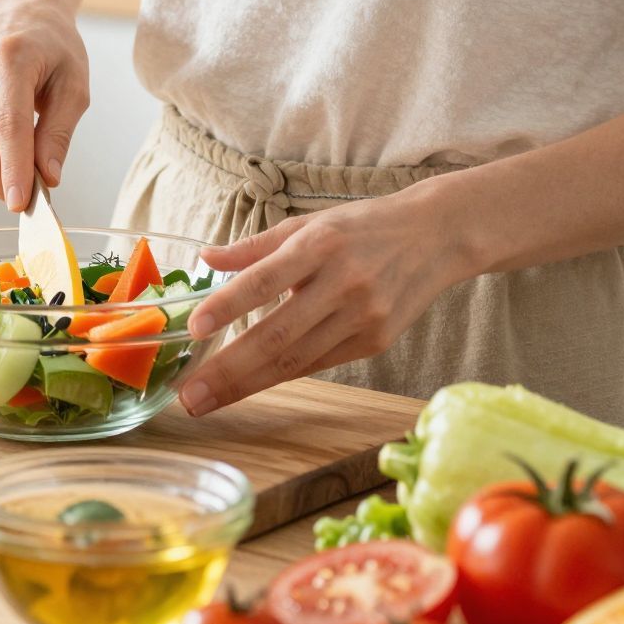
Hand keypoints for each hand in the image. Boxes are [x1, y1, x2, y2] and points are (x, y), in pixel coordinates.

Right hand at [0, 0, 89, 213]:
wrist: (15, 8)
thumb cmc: (51, 49)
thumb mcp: (73, 83)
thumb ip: (60, 132)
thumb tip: (47, 178)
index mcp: (13, 55)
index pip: (9, 125)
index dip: (13, 169)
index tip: (18, 204)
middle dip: (0, 177)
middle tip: (23, 193)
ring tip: (15, 141)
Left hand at [178, 188, 474, 415]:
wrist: (435, 237)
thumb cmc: (362, 228)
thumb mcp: (309, 223)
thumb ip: (256, 246)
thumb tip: (206, 258)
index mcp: (321, 244)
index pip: (267, 278)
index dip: (230, 304)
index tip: (194, 328)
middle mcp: (344, 283)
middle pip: (278, 334)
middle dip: (228, 370)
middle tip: (188, 396)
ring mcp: (364, 317)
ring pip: (296, 360)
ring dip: (246, 384)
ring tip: (206, 401)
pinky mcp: (377, 342)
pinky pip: (318, 363)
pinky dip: (280, 376)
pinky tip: (248, 386)